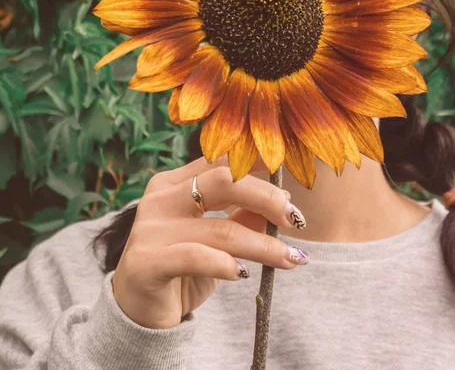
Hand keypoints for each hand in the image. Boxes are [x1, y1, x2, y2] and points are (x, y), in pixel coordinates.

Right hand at [111, 157, 305, 328]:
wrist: (139, 313)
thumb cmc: (182, 267)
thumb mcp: (217, 238)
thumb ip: (243, 216)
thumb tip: (284, 199)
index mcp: (175, 182)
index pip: (222, 162)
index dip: (259, 170)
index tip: (290, 188)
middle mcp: (160, 198)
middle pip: (224, 182)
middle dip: (267, 198)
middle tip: (295, 219)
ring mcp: (149, 228)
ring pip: (220, 227)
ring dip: (263, 245)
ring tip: (291, 258)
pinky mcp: (146, 262)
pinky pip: (195, 257)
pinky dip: (225, 264)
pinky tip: (243, 274)